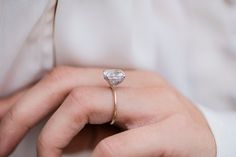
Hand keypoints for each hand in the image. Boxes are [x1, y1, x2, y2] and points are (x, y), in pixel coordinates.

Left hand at [0, 66, 215, 156]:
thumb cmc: (158, 139)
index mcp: (123, 79)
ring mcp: (156, 101)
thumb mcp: (114, 128)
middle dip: (24, 112)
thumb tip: (42, 135)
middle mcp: (137, 82)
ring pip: (83, 102)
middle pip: (66, 83)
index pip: (63, 78)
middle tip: (3, 143)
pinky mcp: (173, 128)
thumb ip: (84, 126)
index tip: (1, 124)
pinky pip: (114, 145)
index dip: (25, 100)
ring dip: (53, 136)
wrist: (208, 145)